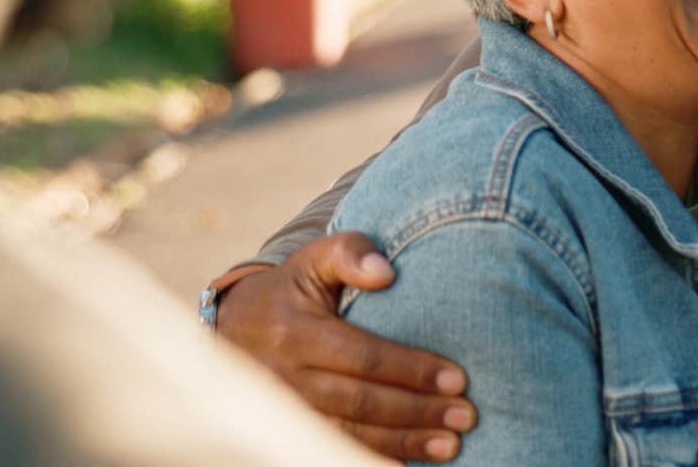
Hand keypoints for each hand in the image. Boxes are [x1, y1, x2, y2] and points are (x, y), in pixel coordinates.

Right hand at [216, 232, 476, 461]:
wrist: (232, 326)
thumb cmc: (291, 288)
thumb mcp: (314, 258)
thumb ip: (351, 252)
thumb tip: (387, 273)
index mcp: (293, 332)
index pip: (362, 356)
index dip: (412, 370)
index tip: (458, 378)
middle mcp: (282, 377)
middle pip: (359, 402)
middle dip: (417, 413)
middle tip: (466, 417)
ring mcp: (280, 411)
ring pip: (345, 436)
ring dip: (401, 444)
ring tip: (450, 446)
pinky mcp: (282, 431)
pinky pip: (327, 451)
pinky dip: (369, 458)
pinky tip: (407, 463)